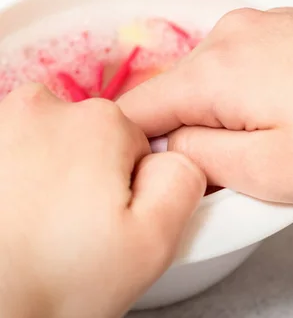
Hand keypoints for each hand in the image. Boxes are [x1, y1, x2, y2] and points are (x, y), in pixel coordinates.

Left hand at [0, 84, 204, 317]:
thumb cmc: (54, 279)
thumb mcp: (151, 243)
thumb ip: (182, 182)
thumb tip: (178, 155)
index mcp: (100, 121)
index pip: (136, 147)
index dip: (128, 191)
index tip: (104, 224)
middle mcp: (48, 105)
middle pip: (93, 140)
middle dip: (90, 178)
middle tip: (71, 229)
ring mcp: (5, 120)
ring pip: (54, 145)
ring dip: (53, 175)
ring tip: (39, 225)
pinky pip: (19, 152)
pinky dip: (20, 177)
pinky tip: (16, 215)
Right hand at [119, 3, 292, 206]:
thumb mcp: (271, 172)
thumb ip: (198, 160)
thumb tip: (171, 146)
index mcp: (215, 68)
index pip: (136, 107)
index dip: (142, 147)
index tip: (170, 173)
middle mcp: (233, 33)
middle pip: (180, 91)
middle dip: (197, 131)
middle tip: (247, 166)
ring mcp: (266, 22)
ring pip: (219, 77)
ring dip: (234, 112)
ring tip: (288, 137)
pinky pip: (253, 60)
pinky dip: (262, 89)